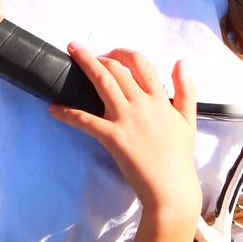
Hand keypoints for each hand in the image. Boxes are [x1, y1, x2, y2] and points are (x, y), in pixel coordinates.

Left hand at [49, 43, 200, 217]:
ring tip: (71, 52)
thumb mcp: (189, 119)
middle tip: (81, 52)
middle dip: (97, 55)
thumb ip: (186, 89)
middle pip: (116, 68)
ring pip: (102, 81)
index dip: (121, 53)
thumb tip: (181, 62)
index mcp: (158, 98)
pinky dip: (67, 113)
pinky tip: (53, 108)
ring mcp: (126, 119)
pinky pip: (85, 120)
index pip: (140, 63)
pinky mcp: (112, 137)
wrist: (171, 188)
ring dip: (84, 64)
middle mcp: (142, 103)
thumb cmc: (179, 156)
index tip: (110, 53)